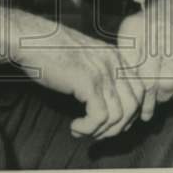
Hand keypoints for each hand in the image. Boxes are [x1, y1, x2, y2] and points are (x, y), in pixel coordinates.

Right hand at [0, 5, 143, 139]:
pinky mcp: (88, 82)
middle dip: (117, 127)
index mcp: (115, 56)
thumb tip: (111, 108)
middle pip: (134, 105)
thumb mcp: (85, 60)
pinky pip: (100, 117)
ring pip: (118, 115)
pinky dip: (89, 129)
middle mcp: (114, 62)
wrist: (31, 40)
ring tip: (82, 131)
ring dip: (100, 131)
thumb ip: (101, 76)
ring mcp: (102, 72)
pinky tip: (75, 127)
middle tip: (97, 133)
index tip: (118, 126)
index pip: (141, 90)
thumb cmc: (52, 52)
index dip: (134, 113)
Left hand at [117, 0, 172, 121]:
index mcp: (133, 31)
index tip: (133, 102)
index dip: (131, 91)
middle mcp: (153, 34)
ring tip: (162, 99)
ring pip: (166, 84)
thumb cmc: (152, 22)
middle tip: (147, 107)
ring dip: (164, 98)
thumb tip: (125, 89)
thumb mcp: (132, 30)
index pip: (127, 70)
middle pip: (146, 81)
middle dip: (147, 100)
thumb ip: (127, 55)